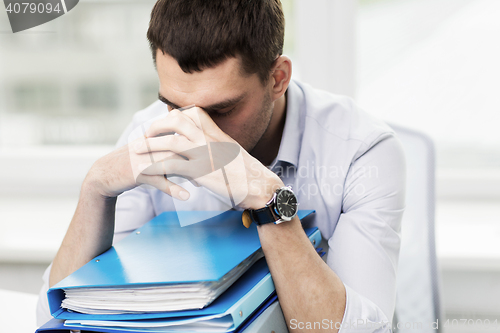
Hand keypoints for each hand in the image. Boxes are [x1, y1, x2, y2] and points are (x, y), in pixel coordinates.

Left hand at [134, 106, 283, 208]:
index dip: (176, 113)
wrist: (260, 186)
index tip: (164, 119)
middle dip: (158, 126)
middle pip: (177, 121)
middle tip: (145, 133)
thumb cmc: (249, 174)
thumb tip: (203, 152)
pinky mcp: (200, 173)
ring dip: (151, 146)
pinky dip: (156, 167)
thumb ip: (215, 148)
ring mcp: (204, 155)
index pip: (194, 113)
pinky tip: (146, 172)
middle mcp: (210, 139)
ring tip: (138, 151)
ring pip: (170, 142)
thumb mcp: (232, 153)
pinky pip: (172, 166)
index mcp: (217, 133)